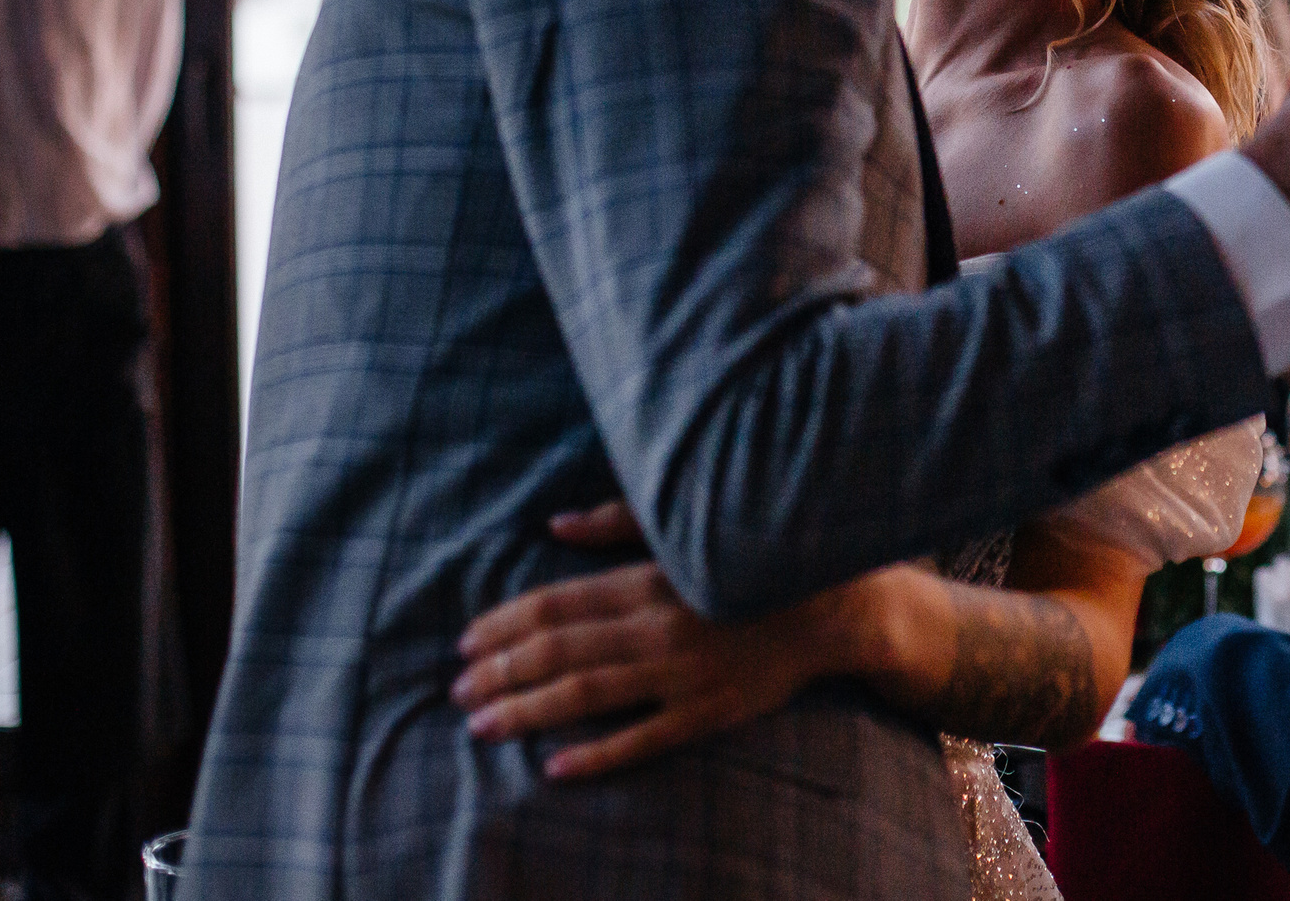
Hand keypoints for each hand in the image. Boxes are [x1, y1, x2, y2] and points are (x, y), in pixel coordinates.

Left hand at [454, 554, 901, 780]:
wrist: (832, 605)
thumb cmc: (749, 558)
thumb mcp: (684, 528)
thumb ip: (617, 521)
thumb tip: (553, 523)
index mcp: (647, 579)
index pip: (555, 604)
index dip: (502, 625)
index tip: (464, 644)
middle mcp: (657, 628)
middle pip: (558, 651)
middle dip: (499, 672)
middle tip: (457, 692)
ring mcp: (681, 675)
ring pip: (586, 696)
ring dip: (525, 710)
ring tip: (480, 725)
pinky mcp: (707, 713)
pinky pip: (642, 740)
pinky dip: (595, 755)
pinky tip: (553, 767)